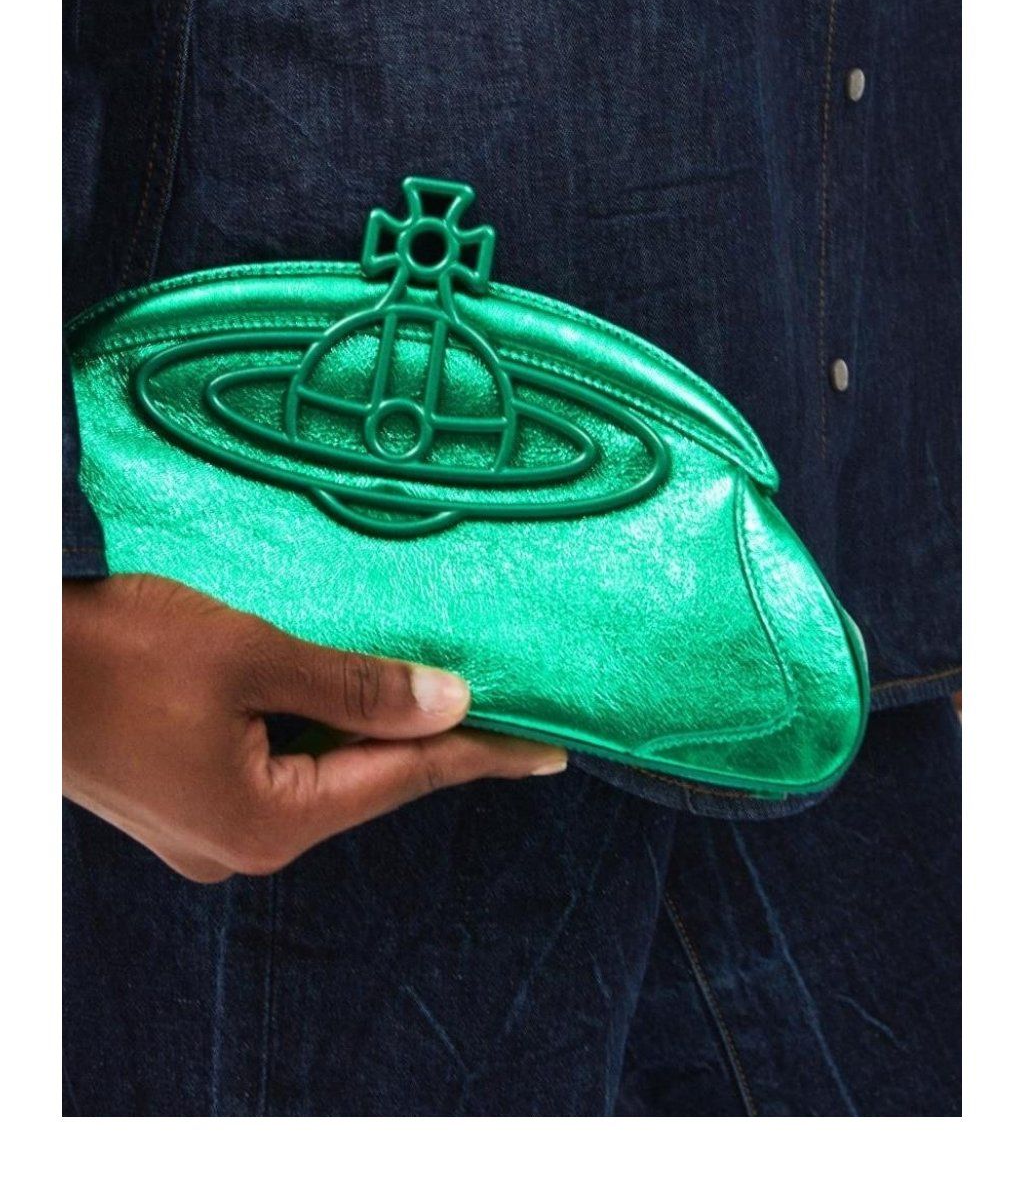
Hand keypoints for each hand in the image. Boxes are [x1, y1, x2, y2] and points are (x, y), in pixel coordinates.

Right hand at [63, 574, 565, 881]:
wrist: (12, 659)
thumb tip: (449, 703)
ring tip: (432, 694)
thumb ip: (355, 687)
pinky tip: (337, 697)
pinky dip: (313, 732)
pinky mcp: (181, 799)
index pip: (405, 779)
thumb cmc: (115, 651)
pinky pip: (275, 768)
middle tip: (504, 707)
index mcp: (266, 823)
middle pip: (364, 783)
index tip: (552, 750)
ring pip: (317, 774)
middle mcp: (240, 843)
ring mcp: (205, 828)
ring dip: (368, 732)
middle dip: (430, 743)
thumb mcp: (249, 657)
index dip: (484, 757)